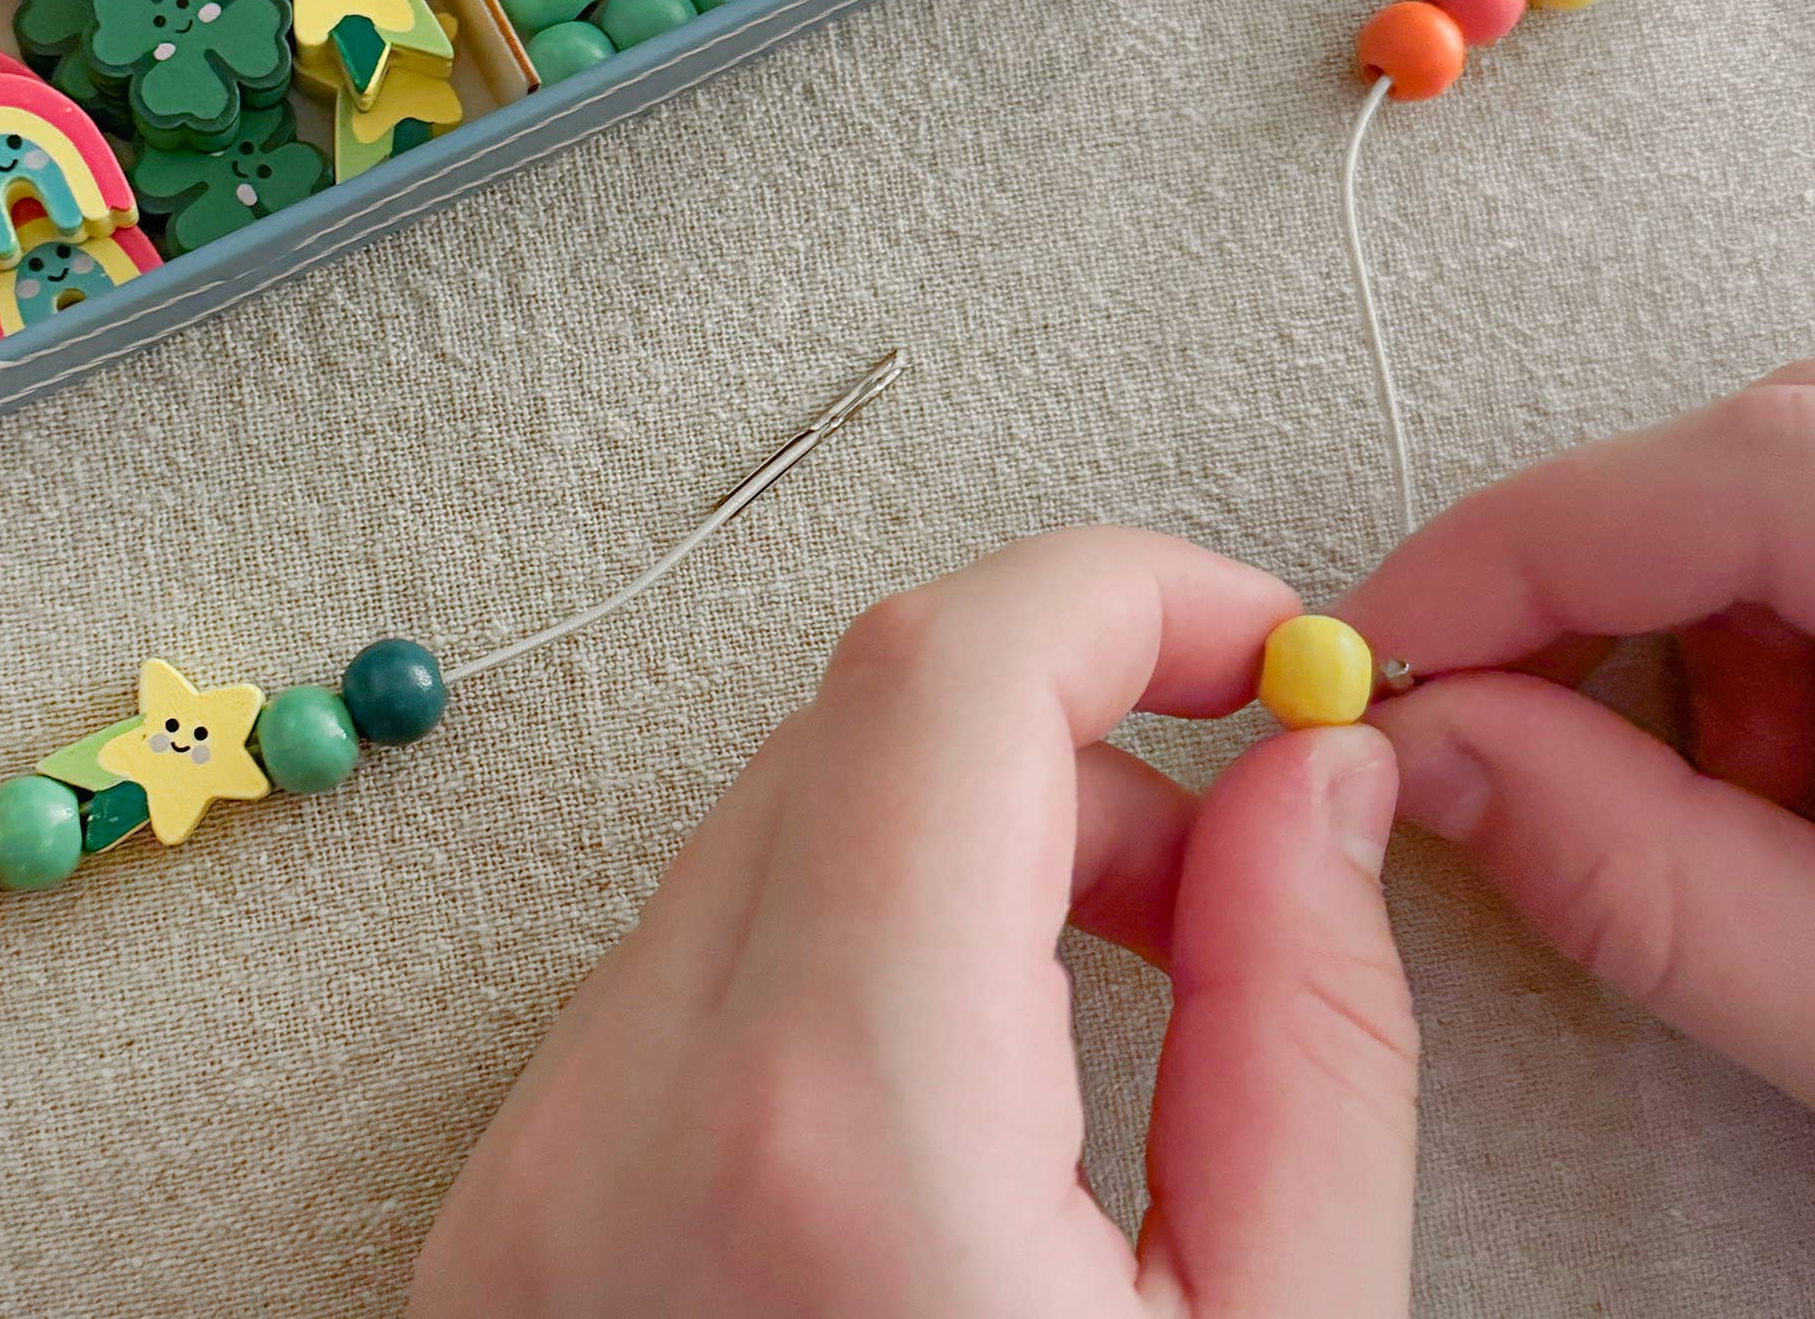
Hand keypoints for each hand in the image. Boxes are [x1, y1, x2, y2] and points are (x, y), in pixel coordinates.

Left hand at [410, 530, 1416, 1318]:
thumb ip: (1312, 1043)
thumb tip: (1310, 792)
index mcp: (831, 1143)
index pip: (945, 675)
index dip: (1127, 596)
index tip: (1259, 638)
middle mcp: (624, 1123)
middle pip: (854, 731)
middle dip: (1075, 733)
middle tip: (1236, 853)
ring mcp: (529, 1170)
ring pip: (765, 835)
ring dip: (958, 842)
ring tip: (1119, 993)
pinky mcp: (501, 1217)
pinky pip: (690, 967)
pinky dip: (848, 947)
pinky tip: (965, 1083)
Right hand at [1341, 358, 1814, 1141]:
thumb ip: (1675, 897)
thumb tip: (1448, 765)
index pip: (1749, 472)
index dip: (1523, 548)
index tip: (1380, 649)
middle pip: (1776, 438)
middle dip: (1599, 573)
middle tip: (1488, 710)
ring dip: (1707, 600)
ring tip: (1702, 778)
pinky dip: (1799, 609)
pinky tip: (1799, 761)